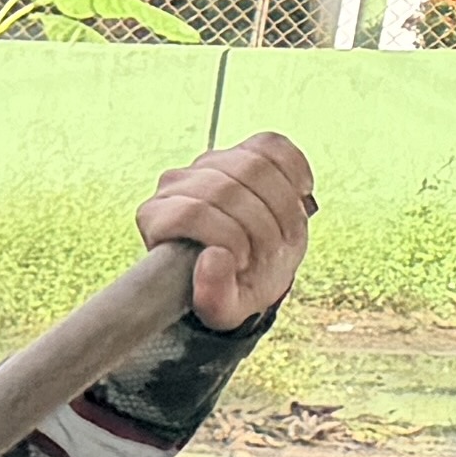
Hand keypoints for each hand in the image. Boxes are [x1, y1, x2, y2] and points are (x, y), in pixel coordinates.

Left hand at [138, 133, 313, 327]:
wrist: (253, 267)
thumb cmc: (232, 286)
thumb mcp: (224, 309)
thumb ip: (214, 297)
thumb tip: (213, 256)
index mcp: (158, 219)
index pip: (191, 213)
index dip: (228, 237)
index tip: (243, 263)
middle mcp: (175, 183)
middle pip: (226, 191)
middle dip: (260, 228)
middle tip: (269, 253)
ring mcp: (208, 162)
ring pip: (252, 167)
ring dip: (281, 206)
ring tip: (282, 233)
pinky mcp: (244, 149)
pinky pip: (273, 146)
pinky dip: (293, 173)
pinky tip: (298, 197)